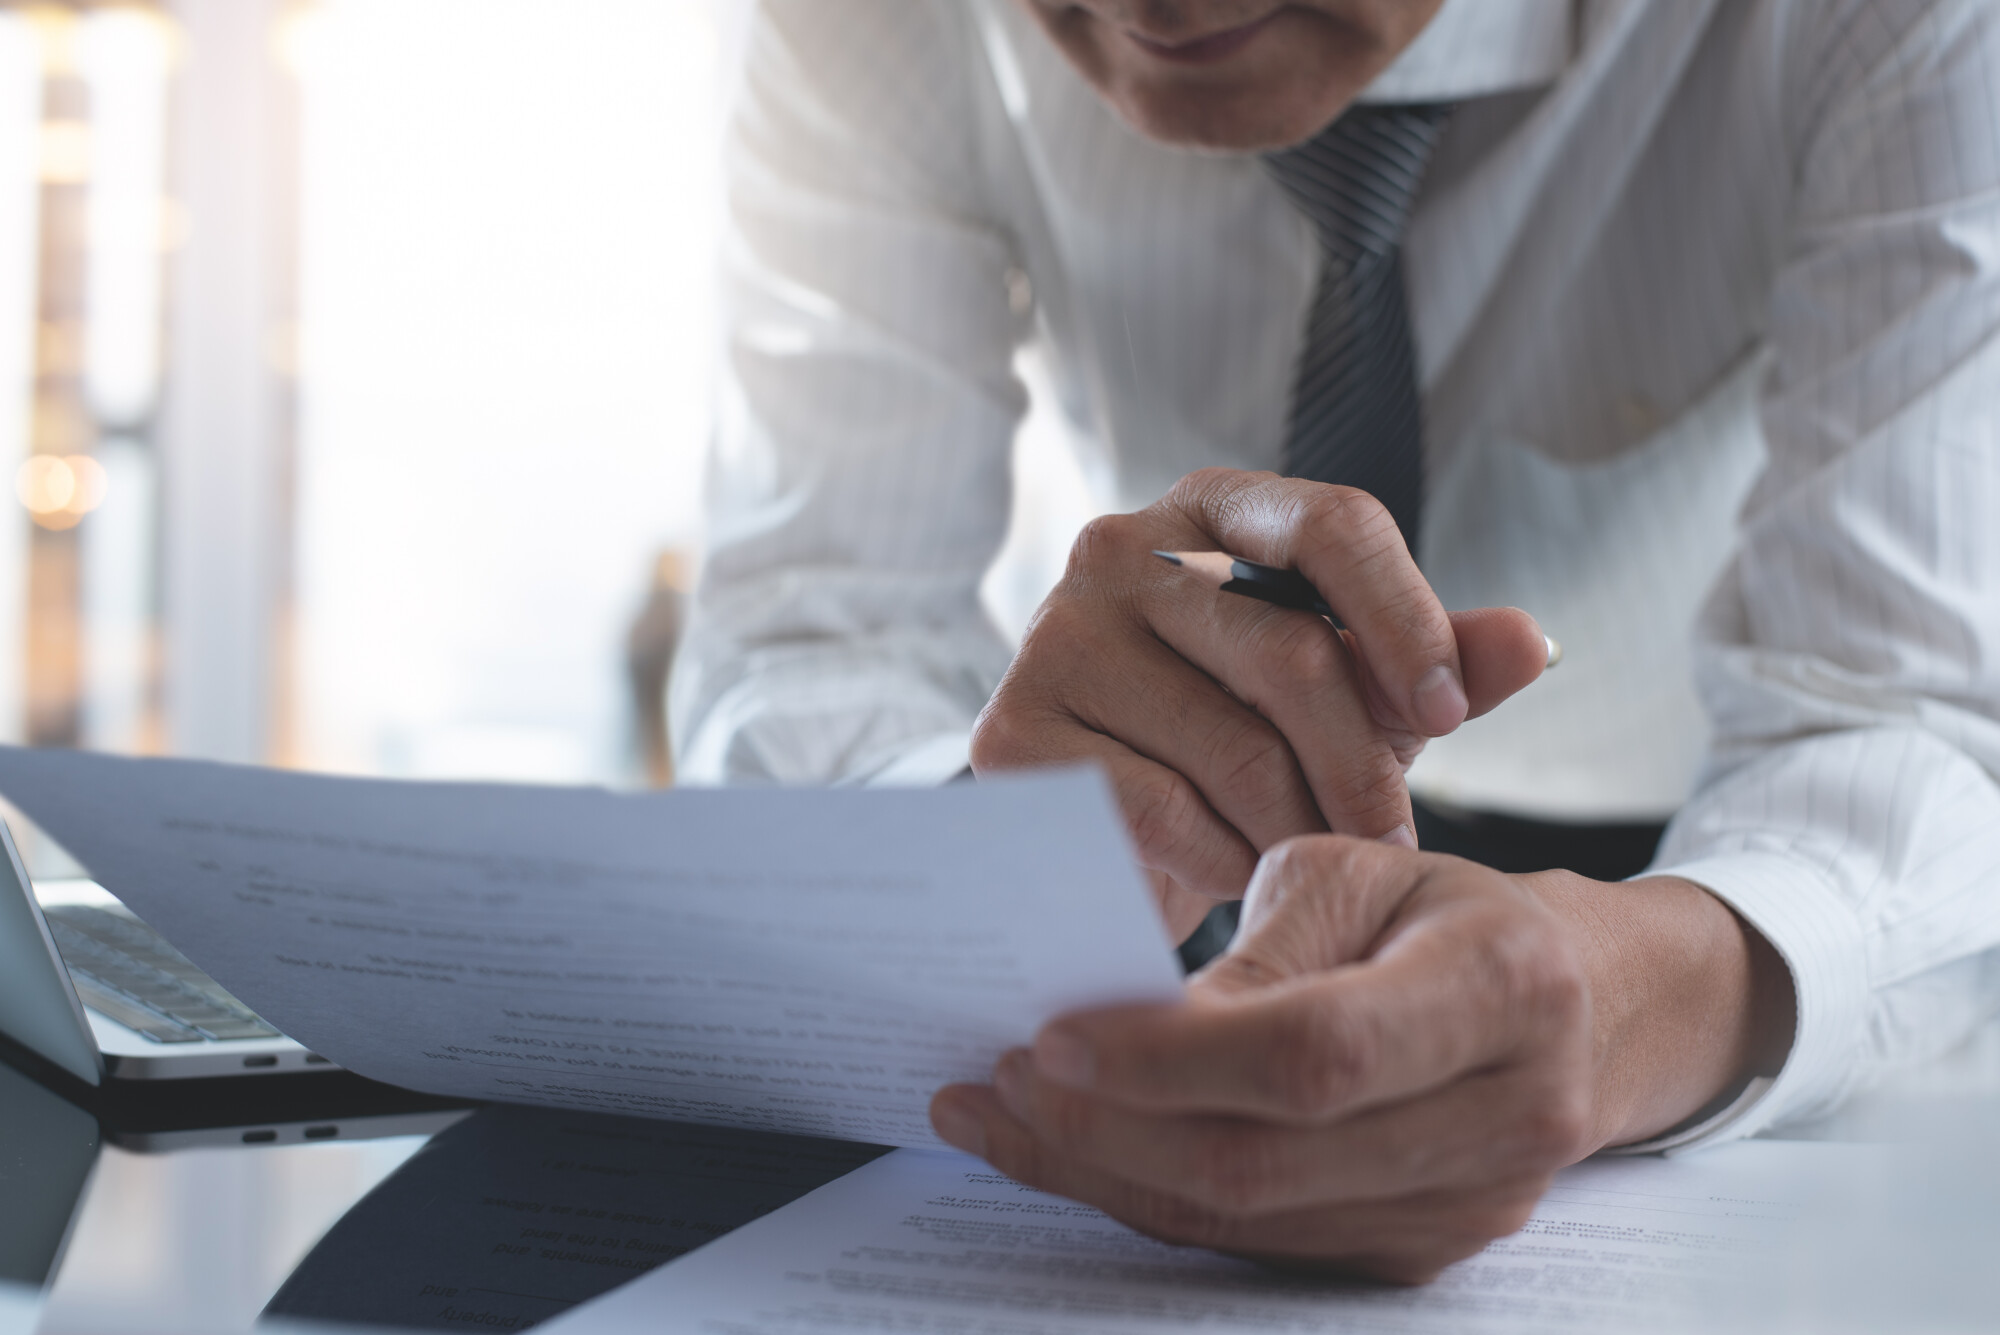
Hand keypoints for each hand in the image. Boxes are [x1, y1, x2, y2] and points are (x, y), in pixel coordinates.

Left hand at [929, 836, 1794, 1282]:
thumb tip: (1132, 1021)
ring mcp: (1471, 1207)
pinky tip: (1073, 1153)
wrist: (1574, 1006)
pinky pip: (1261, 1244)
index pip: (1315, 1050)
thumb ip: (1261, 944)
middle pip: (1269, 1159)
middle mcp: (1506, 1119)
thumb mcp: (1363, 869)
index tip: (1051, 1035)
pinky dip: (1152, 1198)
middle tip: (995, 1081)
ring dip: (1105, 1173)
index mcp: (1504, 988)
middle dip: (1108, 1128)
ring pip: (1251, 1220)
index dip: (1174, 1057)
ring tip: (998, 1118)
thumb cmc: (1444, 911)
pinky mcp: (1421, 1253)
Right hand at [970, 468, 1548, 940]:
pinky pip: (1161, 810)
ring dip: (1299, 833)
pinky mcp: (1014, 733)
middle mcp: (1119, 549)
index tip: (1450, 716)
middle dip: (1360, 769)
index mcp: (1214, 511)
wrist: (1102, 819)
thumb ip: (1440, 664)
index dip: (1406, 620)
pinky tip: (1240, 877)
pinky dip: (1222, 861)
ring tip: (1320, 868)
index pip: (1333, 524)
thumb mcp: (1354, 691)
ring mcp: (1056, 636)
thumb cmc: (1243, 732)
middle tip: (1392, 846)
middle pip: (1288, 652)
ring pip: (1231, 748)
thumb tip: (1534, 644)